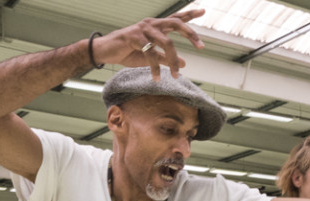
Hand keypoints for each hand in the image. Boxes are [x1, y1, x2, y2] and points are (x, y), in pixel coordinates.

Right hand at [92, 10, 206, 78]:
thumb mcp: (151, 57)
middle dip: (191, 34)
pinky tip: (157, 78)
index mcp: (156, 26)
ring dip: (174, 60)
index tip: (203, 11)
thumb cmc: (129, 52)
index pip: (175, 19)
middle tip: (201, 46)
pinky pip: (151, 53)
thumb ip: (167, 58)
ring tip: (177, 75)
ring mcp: (143, 29)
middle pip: (176, 24)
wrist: (106, 52)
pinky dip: (156, 68)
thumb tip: (185, 63)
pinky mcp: (135, 38)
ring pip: (167, 42)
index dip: (189, 14)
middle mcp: (151, 24)